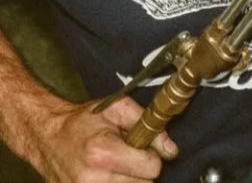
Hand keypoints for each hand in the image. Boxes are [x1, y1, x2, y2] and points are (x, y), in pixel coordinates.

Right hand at [31, 96, 177, 182]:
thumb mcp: (118, 108)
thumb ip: (147, 123)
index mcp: (103, 153)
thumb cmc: (84, 121)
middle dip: (141, 170)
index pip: (151, 169)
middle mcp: (92, 180)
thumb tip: (171, 150)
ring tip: (117, 166)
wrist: (49, 137)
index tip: (142, 148)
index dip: (152, 156)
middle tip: (127, 156)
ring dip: (130, 181)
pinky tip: (109, 176)